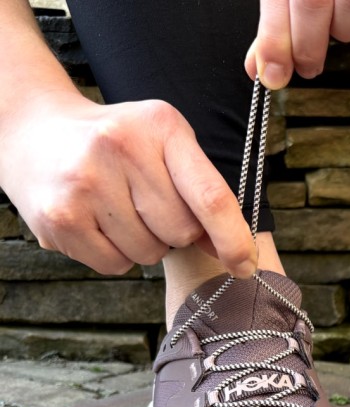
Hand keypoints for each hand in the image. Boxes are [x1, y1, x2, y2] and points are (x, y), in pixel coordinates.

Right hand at [0, 93, 256, 276]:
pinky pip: (116, 265)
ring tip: (118, 209)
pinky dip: (116, 254)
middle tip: (146, 203)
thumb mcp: (164, 146)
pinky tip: (98, 223)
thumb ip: (202, 194)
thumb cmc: (118, 146)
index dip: (234, 240)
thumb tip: (237, 255)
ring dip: (143, 243)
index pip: (211, 197)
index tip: (246, 266)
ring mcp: (85, 183)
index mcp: (161, 127)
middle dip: (175, 231)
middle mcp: (120, 149)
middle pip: (181, 232)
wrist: (35, 132)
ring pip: (149, 253)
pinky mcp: (60, 217)